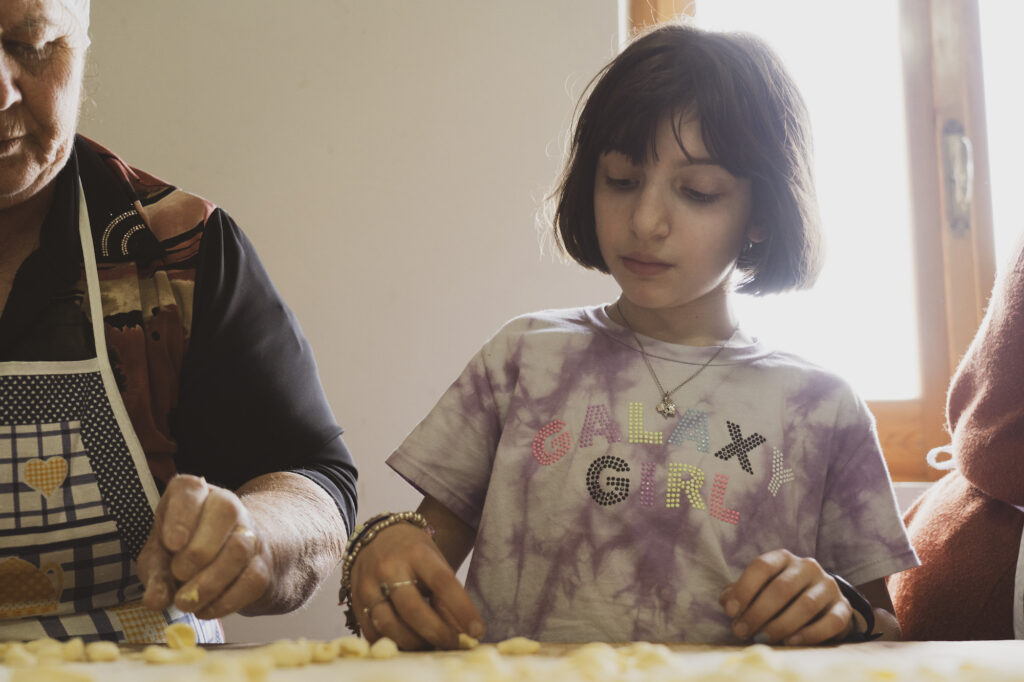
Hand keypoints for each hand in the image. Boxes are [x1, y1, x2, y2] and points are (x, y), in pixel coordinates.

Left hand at [137, 474, 272, 618]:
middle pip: (226, 511)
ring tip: (185, 602)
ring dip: (209, 582)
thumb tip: (155, 600)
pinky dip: (224, 601)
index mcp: (194, 494)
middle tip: (178, 575)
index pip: (191, 488)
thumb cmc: (184, 552)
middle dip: (198, 551)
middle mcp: (226, 505)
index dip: (182, 515)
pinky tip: (204, 609)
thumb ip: (155, 575)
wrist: (231, 563)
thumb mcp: (159, 557)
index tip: (172, 543)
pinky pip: (251, 579)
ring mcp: (251, 532)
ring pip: (240, 548)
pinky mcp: (264, 564)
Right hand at [349, 522, 482, 649]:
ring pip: (389, 625)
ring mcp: (368, 584)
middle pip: (413, 610)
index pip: (443, 583)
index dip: (462, 609)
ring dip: (413, 643)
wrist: (377, 536)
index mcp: (417, 553)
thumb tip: (461, 633)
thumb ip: (445, 595)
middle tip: (453, 645)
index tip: (477, 631)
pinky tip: (406, 643)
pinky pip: (372, 632)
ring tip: (429, 646)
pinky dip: (392, 643)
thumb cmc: (413, 552)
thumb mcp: (435, 562)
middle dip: (437, 633)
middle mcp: (389, 567)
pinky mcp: (356, 600)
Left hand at [719, 549, 860, 644]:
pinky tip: (790, 642)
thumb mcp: (759, 589)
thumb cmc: (781, 596)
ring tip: (763, 638)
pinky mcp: (843, 608)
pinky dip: (809, 634)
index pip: (761, 567)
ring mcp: (828, 586)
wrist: (821, 604)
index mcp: (783, 558)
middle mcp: (807, 566)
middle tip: (742, 632)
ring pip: (805, 605)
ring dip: (780, 625)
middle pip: (781, 588)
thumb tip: (727, 601)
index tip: (731, 612)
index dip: (744, 589)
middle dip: (758, 612)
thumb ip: (739, 593)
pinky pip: (829, 622)